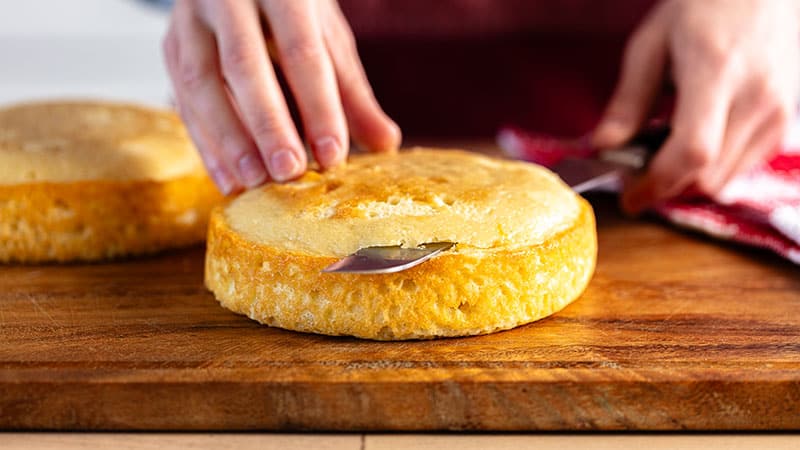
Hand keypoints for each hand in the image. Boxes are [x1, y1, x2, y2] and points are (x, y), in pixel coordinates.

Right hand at [163, 0, 400, 193]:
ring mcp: (191, 20)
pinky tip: (228, 180)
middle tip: (289, 172)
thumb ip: (351, 92)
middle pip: (244, 66)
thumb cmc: (293, 12)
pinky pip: (182, 100)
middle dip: (268, 125)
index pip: (302, 51)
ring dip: (229, 140)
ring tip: (255, 183)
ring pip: (202, 84)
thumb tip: (387, 145)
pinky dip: (206, 145)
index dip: (318, 106)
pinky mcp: (170, 47)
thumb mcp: (327, 39)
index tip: (333, 156)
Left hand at [593, 0, 799, 213]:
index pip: (691, 152)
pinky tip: (694, 142)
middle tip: (636, 173)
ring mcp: (778, 111)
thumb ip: (629, 100)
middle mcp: (756, 98)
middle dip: (665, 186)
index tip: (629, 197)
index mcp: (716, 73)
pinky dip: (712, 167)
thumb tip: (603, 145)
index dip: (656, 184)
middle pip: (706, 177)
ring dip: (688, 180)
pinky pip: (743, 166)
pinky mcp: (785, 120)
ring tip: (663, 152)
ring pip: (725, 179)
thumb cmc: (703, 6)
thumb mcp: (651, 45)